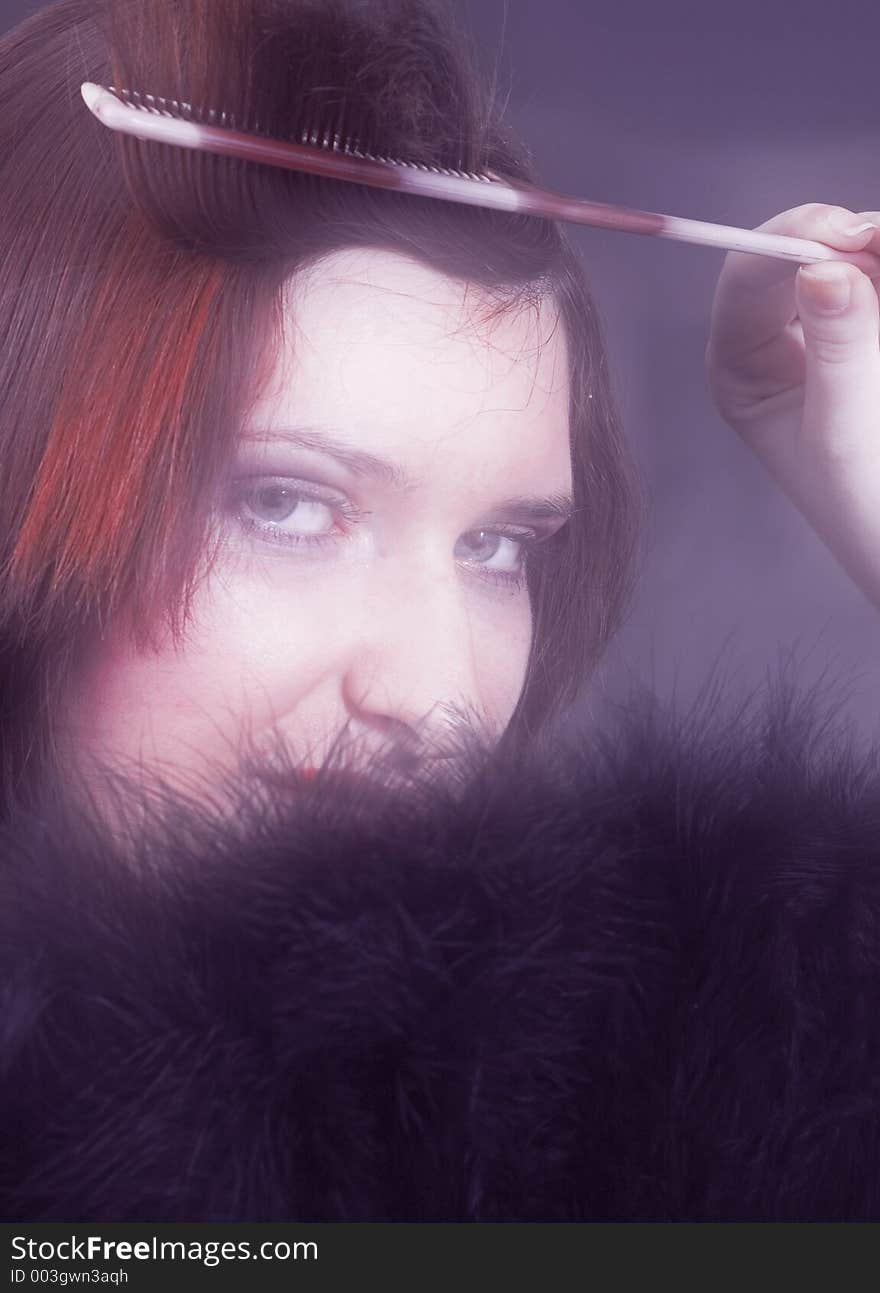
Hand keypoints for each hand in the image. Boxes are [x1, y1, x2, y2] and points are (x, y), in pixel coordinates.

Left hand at [706, 203, 879, 606]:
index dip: (796, 240)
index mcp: (742, 368)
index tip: (851, 235)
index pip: (748, 278)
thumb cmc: (866, 506)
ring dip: (878, 254)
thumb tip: (825, 271)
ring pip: (855, 261)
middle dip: (851, 241)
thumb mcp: (844, 434)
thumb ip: (840, 349)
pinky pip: (879, 284)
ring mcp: (833, 328)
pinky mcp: (869, 333)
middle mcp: (779, 339)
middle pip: (805, 252)